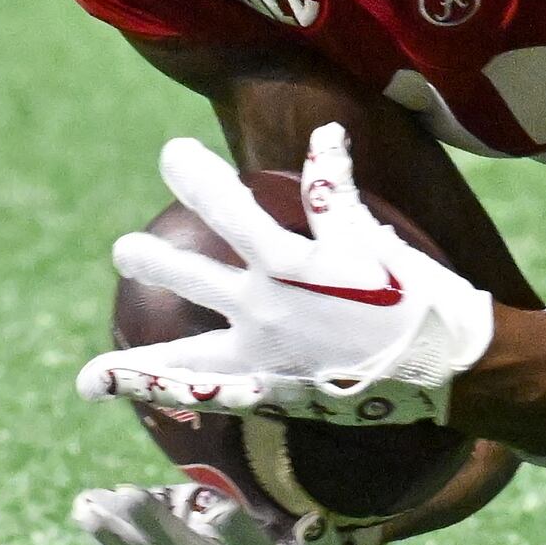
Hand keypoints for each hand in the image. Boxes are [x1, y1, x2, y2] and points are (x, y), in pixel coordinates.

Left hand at [77, 127, 494, 425]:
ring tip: (94, 373)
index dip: (195, 176)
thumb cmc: (418, 293)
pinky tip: (127, 408)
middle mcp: (269, 306)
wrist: (451, 366)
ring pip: (188, 355)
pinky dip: (164, 401)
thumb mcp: (373, 236)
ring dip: (141, 361)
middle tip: (123, 250)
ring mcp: (267, 356)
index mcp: (293, 259)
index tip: (169, 154)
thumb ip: (336, 191)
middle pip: (192, 276)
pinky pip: (212, 403)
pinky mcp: (276, 395)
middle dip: (152, 260)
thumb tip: (325, 136)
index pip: (229, 207)